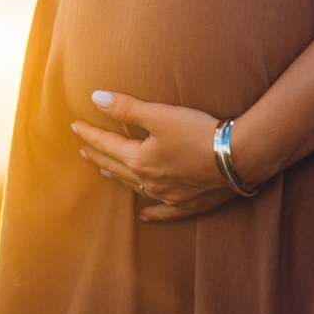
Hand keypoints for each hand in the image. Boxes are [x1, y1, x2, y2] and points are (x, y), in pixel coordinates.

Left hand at [72, 90, 238, 221]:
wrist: (238, 157)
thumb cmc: (197, 132)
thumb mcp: (159, 115)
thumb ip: (126, 108)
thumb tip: (96, 98)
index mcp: (138, 160)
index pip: (106, 145)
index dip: (90, 134)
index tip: (75, 126)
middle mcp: (149, 182)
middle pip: (116, 167)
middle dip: (99, 156)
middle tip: (84, 150)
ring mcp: (168, 196)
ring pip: (135, 188)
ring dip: (118, 178)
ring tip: (105, 172)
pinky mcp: (188, 203)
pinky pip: (164, 211)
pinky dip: (152, 212)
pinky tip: (144, 215)